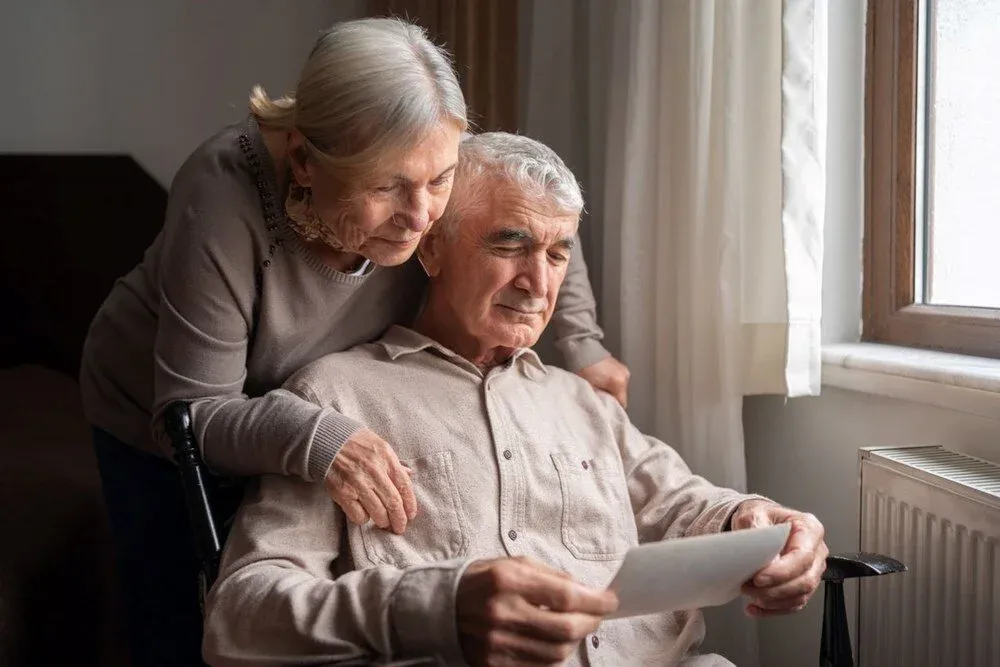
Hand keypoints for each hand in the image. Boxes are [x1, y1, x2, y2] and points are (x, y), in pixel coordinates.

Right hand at [324, 428, 416, 533]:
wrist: (327, 441)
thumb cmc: (356, 443)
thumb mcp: (380, 446)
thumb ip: (394, 462)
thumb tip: (408, 474)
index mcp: (386, 458)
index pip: (405, 486)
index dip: (410, 504)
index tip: (411, 515)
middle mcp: (374, 471)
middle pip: (393, 503)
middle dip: (399, 520)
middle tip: (400, 527)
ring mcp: (358, 483)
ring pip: (378, 513)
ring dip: (383, 522)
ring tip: (383, 522)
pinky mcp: (343, 493)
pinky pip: (359, 515)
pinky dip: (364, 518)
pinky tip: (364, 513)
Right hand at [456, 557, 618, 665]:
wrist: (440, 606)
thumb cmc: (483, 580)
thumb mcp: (514, 565)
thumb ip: (552, 577)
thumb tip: (588, 591)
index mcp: (509, 580)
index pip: (567, 596)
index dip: (597, 600)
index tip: (611, 600)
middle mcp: (503, 613)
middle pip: (566, 628)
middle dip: (592, 622)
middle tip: (598, 615)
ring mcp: (498, 643)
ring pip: (556, 652)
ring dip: (575, 640)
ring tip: (577, 627)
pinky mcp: (494, 663)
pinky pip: (539, 666)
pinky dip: (554, 654)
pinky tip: (555, 641)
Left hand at [576, 356, 629, 408]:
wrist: (582, 347)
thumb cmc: (583, 366)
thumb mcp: (589, 387)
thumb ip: (598, 398)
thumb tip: (601, 405)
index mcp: (619, 382)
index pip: (621, 403)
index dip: (612, 408)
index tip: (604, 410)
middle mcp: (624, 375)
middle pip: (621, 395)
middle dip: (610, 399)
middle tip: (599, 400)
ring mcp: (622, 369)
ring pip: (619, 388)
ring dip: (611, 391)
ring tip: (599, 389)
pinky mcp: (618, 365)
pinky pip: (617, 380)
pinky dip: (610, 383)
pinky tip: (601, 382)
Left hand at [731, 500, 827, 616]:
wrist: (758, 523)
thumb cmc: (760, 516)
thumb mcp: (753, 515)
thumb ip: (759, 533)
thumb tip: (764, 559)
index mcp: (809, 528)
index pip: (802, 556)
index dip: (781, 572)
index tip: (759, 578)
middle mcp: (816, 551)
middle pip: (805, 580)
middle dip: (775, 590)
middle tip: (749, 588)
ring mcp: (812, 570)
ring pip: (800, 596)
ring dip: (773, 601)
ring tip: (749, 595)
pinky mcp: (802, 585)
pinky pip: (793, 604)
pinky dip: (772, 609)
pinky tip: (755, 607)